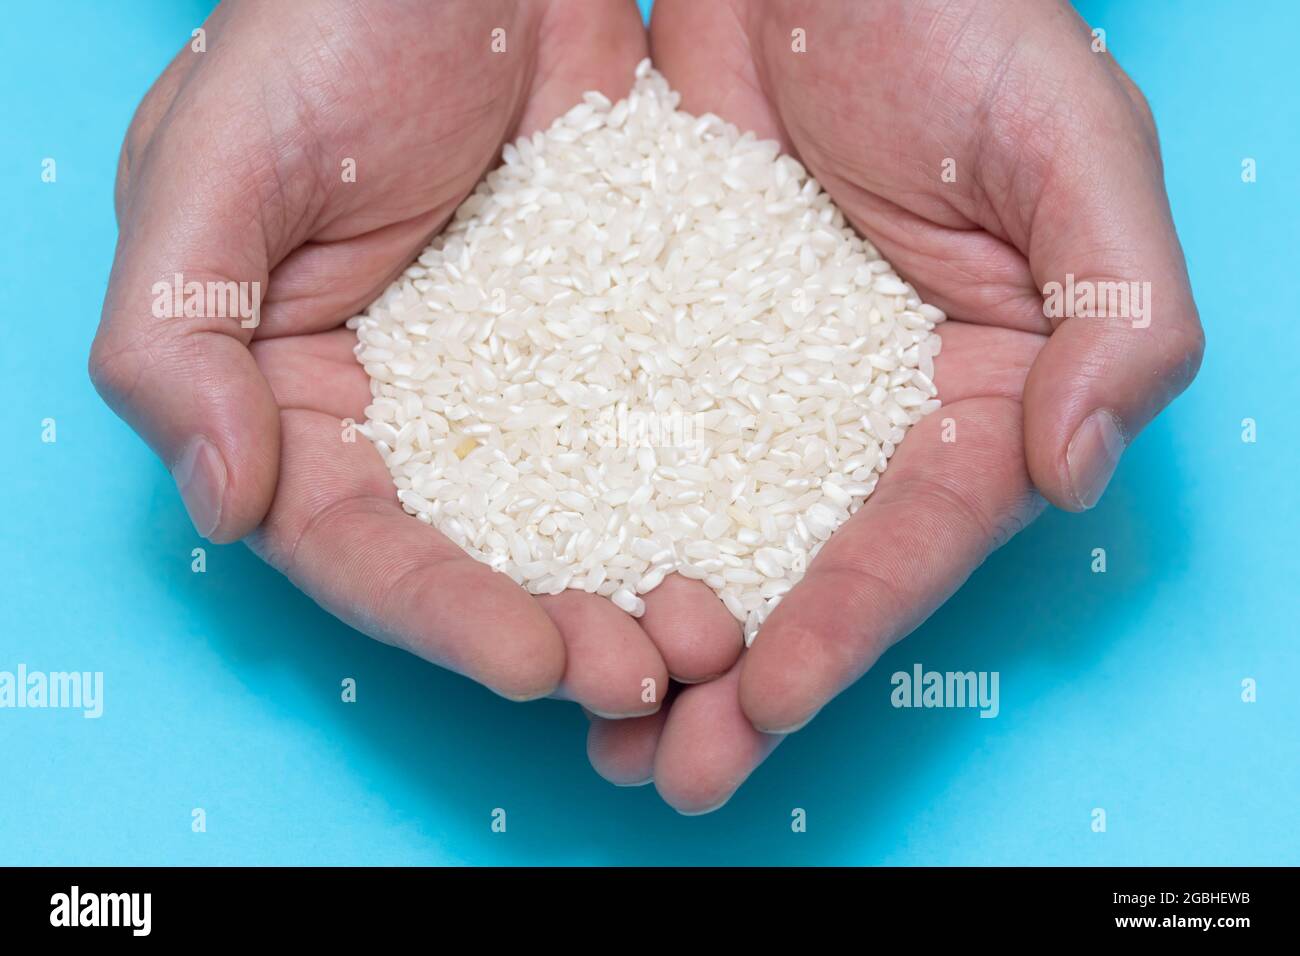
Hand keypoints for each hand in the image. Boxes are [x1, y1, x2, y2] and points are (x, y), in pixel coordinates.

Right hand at [89, 0, 747, 715]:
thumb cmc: (323, 21)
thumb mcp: (212, 159)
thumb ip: (177, 334)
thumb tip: (223, 502)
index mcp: (297, 395)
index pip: (356, 545)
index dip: (437, 617)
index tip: (530, 663)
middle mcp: (415, 411)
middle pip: (482, 560)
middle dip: (558, 630)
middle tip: (649, 671)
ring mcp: (525, 382)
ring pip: (582, 515)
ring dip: (644, 586)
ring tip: (721, 632)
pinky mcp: (617, 337)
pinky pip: (661, 429)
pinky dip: (705, 490)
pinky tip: (767, 534)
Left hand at [586, 0, 1203, 811]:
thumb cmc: (960, 17)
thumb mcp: (1071, 141)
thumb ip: (1117, 308)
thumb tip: (1073, 469)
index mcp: (978, 389)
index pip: (917, 536)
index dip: (850, 625)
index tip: (771, 700)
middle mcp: (861, 410)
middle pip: (803, 568)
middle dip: (739, 679)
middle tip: (667, 769)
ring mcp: (756, 385)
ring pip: (706, 532)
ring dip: (650, 634)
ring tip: (592, 725)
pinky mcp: (664, 342)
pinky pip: (620, 445)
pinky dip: (585, 527)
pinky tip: (537, 592)